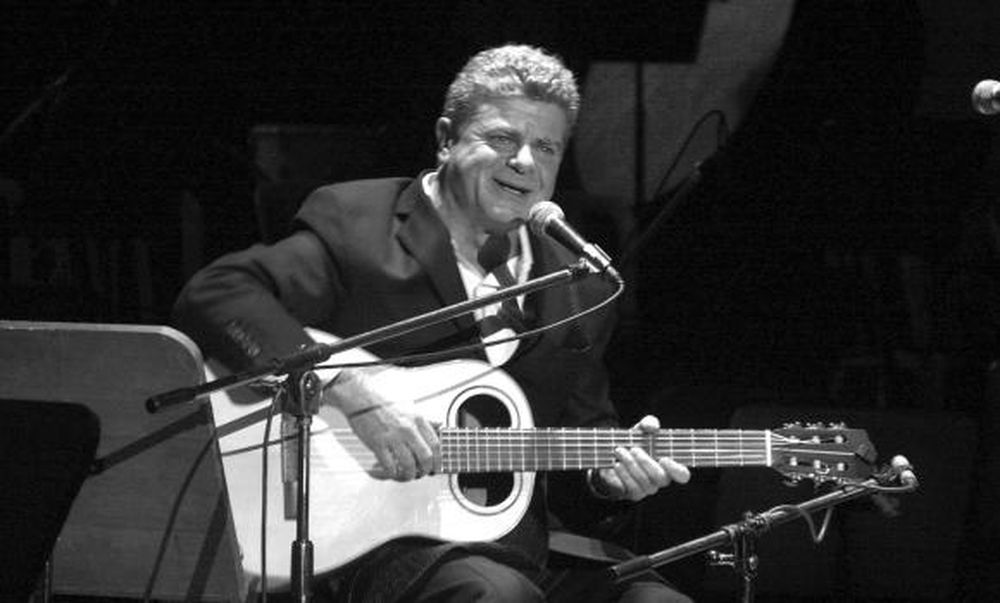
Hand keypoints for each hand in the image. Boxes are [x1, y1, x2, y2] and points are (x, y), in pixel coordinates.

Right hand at [324, 366, 439, 480]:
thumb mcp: (410, 409)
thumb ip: (425, 421)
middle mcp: (408, 429)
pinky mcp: (378, 444)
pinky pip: (389, 466)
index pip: (436, 444)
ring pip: (409, 465)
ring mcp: (393, 437)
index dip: (438, 460)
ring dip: (409, 475)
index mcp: (418, 420)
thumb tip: (439, 428)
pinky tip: (391, 472)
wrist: (361, 399)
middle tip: (422, 473)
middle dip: (426, 470)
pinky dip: (392, 474)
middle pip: (426, 457)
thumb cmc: (384, 404)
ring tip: (407, 475)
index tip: (435, 467)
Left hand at [592, 415, 689, 500]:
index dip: (676, 469)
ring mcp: (648, 489)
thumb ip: (649, 423)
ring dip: (631, 465)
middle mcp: (661, 479)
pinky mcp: (634, 494)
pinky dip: (623, 474)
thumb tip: (652, 427)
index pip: (683, 475)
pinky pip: (631, 488)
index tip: (663, 458)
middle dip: (646, 462)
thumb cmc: (635, 442)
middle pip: (661, 478)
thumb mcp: (641, 430)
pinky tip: (617, 464)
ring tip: (619, 451)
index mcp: (669, 465)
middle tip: (634, 449)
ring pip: (644, 482)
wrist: (614, 456)